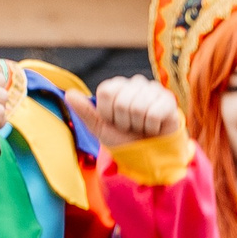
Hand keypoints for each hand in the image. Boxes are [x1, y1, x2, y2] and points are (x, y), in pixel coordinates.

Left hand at [67, 76, 183, 152]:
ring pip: (137, 108)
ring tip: (143, 127)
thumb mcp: (101, 129)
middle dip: (125, 122)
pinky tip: (155, 127)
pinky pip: (153, 114)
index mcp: (116, 86)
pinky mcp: (168, 100)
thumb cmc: (125, 139)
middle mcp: (134, 83)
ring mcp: (152, 89)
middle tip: (131, 127)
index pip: (106, 93)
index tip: (115, 122)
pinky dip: (152, 127)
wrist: (150, 154)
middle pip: (121, 102)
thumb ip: (85, 112)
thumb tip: (68, 94)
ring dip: (139, 126)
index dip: (108, 114)